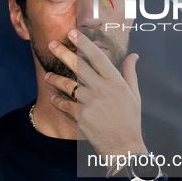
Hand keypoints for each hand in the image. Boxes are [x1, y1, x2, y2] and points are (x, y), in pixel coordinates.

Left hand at [44, 29, 146, 161]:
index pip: (97, 57)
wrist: (124, 147)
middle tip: (51, 44)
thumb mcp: (134, 95)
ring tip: (46, 75)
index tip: (72, 33)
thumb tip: (134, 55)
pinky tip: (53, 97)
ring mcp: (91, 103)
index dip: (83, 43)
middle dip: (63, 53)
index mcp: (115, 82)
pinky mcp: (81, 117)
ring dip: (55, 79)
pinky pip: (65, 105)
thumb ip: (130, 73)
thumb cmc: (130, 120)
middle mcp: (102, 89)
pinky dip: (58, 101)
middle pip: (79, 67)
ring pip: (68, 85)